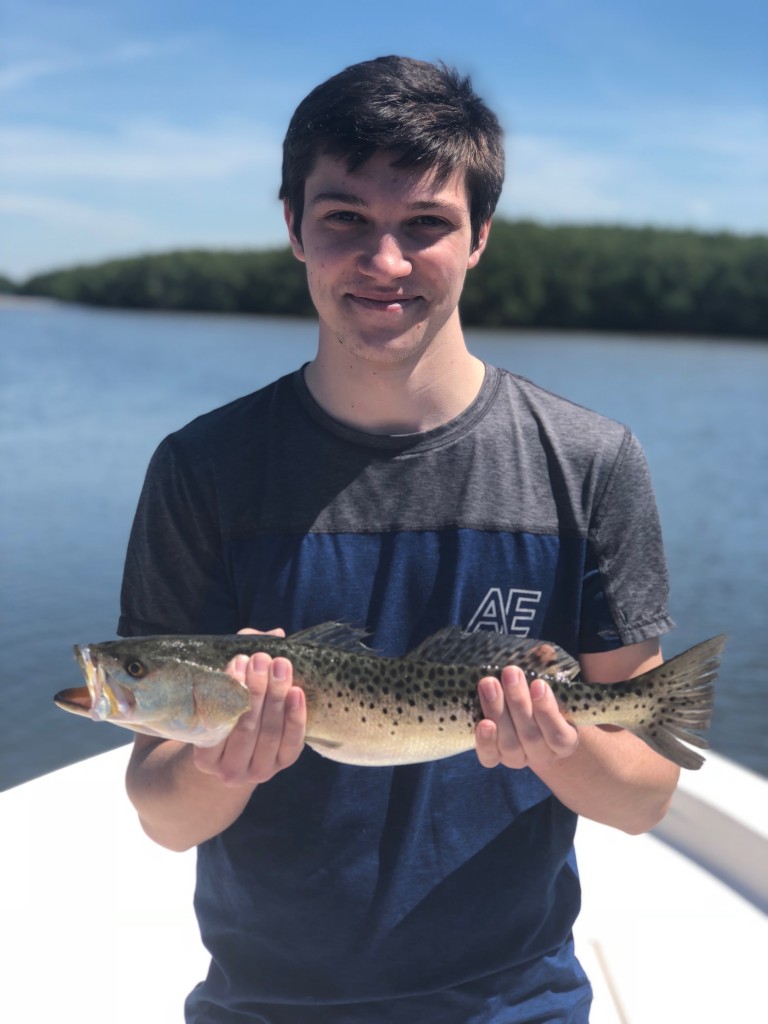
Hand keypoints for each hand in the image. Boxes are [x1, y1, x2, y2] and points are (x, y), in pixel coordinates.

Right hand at [193, 628, 305, 786]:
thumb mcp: (219, 696)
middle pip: (246, 727)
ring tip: (280, 665)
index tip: (239, 660)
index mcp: (205, 758)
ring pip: (270, 733)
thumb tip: (272, 636)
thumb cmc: (225, 715)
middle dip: (256, 688)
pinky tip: (297, 692)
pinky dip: (296, 716)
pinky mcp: (283, 765)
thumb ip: (236, 668)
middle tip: (262, 658)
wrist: (237, 753)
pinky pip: (292, 742)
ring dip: (276, 696)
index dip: (231, 689)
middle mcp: (229, 772)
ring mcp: (258, 771)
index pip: (218, 723)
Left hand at [475, 665, 578, 770]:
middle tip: (510, 672)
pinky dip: (485, 741)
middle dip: (518, 702)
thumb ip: (547, 668)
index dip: (548, 711)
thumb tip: (544, 651)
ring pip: (509, 744)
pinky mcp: (496, 758)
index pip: (558, 735)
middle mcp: (542, 755)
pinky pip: (489, 757)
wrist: (525, 717)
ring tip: (489, 684)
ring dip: (498, 712)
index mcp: (564, 741)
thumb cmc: (539, 696)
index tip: (538, 684)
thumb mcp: (548, 682)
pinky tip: (482, 723)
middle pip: (531, 736)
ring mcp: (518, 758)